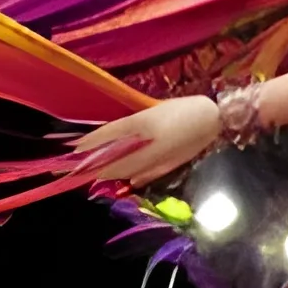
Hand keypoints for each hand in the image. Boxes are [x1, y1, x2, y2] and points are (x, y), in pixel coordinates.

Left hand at [71, 94, 220, 185]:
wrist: (214, 120)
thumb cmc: (184, 108)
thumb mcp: (155, 109)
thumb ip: (132, 123)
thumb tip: (106, 136)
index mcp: (143, 122)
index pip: (110, 134)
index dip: (90, 143)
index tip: (73, 148)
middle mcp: (148, 142)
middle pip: (114, 158)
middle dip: (95, 164)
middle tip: (79, 167)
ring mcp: (157, 156)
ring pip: (126, 170)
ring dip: (109, 172)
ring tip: (97, 172)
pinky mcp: (167, 165)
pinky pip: (143, 175)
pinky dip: (131, 177)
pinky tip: (126, 178)